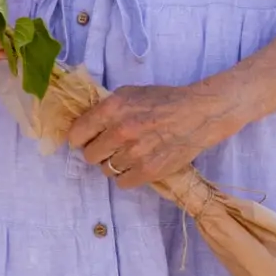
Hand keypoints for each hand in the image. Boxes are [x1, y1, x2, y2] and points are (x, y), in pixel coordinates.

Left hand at [69, 82, 223, 190]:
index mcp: (112, 108)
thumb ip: (107, 108)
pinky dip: (127, 176)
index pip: (77, 134)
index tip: (86, 140)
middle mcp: (120, 131)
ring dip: (115, 163)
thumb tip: (86, 125)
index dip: (80, 139)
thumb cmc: (164, 100)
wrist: (199, 114)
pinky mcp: (148, 171)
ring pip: (106, 170)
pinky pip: (122, 183)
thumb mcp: (131, 93)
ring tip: (131, 154)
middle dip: (98, 151)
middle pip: (90, 155)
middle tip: (111, 147)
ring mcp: (134, 153)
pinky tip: (137, 165)